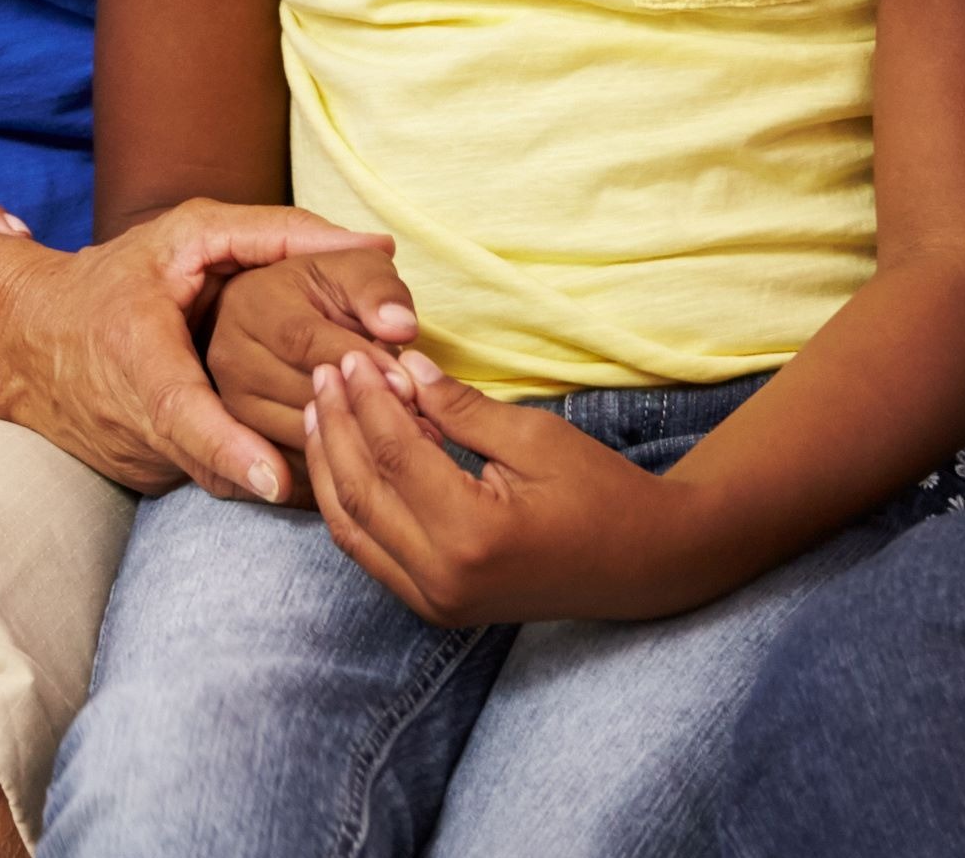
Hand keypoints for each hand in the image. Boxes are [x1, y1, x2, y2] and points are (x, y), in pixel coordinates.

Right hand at [0, 198, 392, 501]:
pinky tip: (292, 449)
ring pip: (222, 479)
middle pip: (216, 459)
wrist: (28, 343)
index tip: (274, 478)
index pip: (180, 410)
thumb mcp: (187, 234)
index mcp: (136, 353)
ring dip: (278, 466)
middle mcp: (132, 419)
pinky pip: (210, 482)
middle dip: (282, 460)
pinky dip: (250, 469)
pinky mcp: (146, 480)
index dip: (226, 447)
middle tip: (350, 457)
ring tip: (338, 448)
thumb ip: (276, 232)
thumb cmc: (119, 278)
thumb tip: (374, 247)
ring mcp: (138, 458)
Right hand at [205, 247, 422, 457]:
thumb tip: (400, 327)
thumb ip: (378, 291)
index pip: (304, 342)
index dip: (358, 363)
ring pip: (300, 433)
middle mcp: (230, 355)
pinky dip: (338, 459)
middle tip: (415, 412)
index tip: (405, 382)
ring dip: (354, 437)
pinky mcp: (247, 437)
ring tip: (403, 430)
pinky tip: (376, 448)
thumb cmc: (323, 292)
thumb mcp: (353, 271)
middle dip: (361, 405)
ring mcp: (232, 400)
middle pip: (302, 393)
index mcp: (250, 304)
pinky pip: (295, 461)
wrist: (278, 313)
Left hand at [304, 350, 713, 626]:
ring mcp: (436, 601)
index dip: (368, 401)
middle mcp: (443, 579)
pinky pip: (369, 552)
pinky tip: (341, 457)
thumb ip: (459, 408)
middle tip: (324, 373)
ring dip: (329, 465)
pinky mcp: (434, 607)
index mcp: (473, 534)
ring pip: (350, 527)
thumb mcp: (534, 436)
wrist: (644, 563)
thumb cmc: (601, 492)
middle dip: (337, 426)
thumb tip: (401, 367)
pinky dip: (348, 502)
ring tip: (319, 409)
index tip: (353, 357)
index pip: (395, 455)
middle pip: (360, 491)